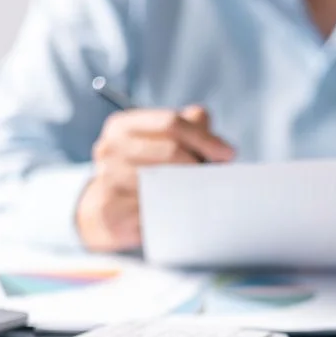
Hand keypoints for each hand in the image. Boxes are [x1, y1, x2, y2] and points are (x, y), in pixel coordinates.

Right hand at [76, 105, 233, 251]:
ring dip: (191, 189)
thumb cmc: (145, 172)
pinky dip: (176, 211)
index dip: (204, 137)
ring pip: (166, 183)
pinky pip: (156, 210)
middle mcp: (109, 149)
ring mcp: (108, 179)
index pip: (171, 122)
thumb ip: (187, 127)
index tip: (228, 153)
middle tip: (217, 179)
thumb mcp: (162, 143)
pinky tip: (184, 214)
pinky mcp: (112, 211)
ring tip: (202, 195)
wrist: (107, 213)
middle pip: (171, 151)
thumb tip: (208, 125)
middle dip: (201, 164)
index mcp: (122, 126)